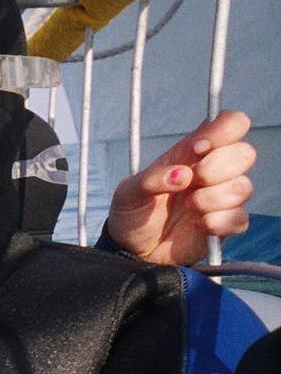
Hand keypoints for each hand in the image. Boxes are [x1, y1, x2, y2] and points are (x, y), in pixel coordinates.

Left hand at [104, 109, 254, 265]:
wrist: (133, 249)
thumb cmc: (133, 212)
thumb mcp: (128, 193)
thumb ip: (150, 179)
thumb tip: (181, 175)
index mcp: (193, 153)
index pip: (230, 124)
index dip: (224, 130)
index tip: (198, 148)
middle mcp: (213, 172)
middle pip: (245, 153)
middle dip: (217, 167)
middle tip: (192, 181)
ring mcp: (222, 198)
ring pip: (244, 187)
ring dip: (213, 198)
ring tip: (189, 208)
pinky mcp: (226, 224)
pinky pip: (241, 219)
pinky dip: (219, 222)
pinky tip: (199, 225)